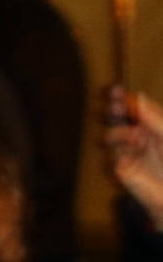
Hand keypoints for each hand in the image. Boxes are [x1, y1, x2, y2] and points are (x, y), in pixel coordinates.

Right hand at [105, 87, 162, 226]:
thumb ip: (154, 117)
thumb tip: (138, 96)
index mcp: (151, 127)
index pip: (133, 109)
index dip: (122, 99)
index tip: (115, 91)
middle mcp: (137, 138)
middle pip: (116, 119)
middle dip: (112, 111)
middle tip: (114, 106)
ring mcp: (127, 153)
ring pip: (107, 137)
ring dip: (117, 134)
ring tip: (135, 138)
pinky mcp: (120, 170)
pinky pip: (108, 160)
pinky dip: (117, 157)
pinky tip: (129, 160)